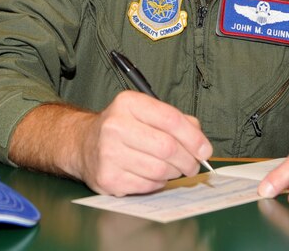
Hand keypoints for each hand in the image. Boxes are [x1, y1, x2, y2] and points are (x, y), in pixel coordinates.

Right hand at [74, 91, 212, 195]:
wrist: (83, 144)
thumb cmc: (122, 128)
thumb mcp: (145, 112)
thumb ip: (176, 121)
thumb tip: (201, 144)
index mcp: (128, 103)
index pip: (170, 119)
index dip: (194, 137)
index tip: (205, 150)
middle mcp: (115, 126)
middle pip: (168, 148)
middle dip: (188, 160)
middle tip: (193, 165)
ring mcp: (109, 153)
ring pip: (160, 170)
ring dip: (174, 173)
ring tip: (172, 169)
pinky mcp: (108, 178)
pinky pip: (148, 185)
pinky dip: (158, 183)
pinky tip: (152, 175)